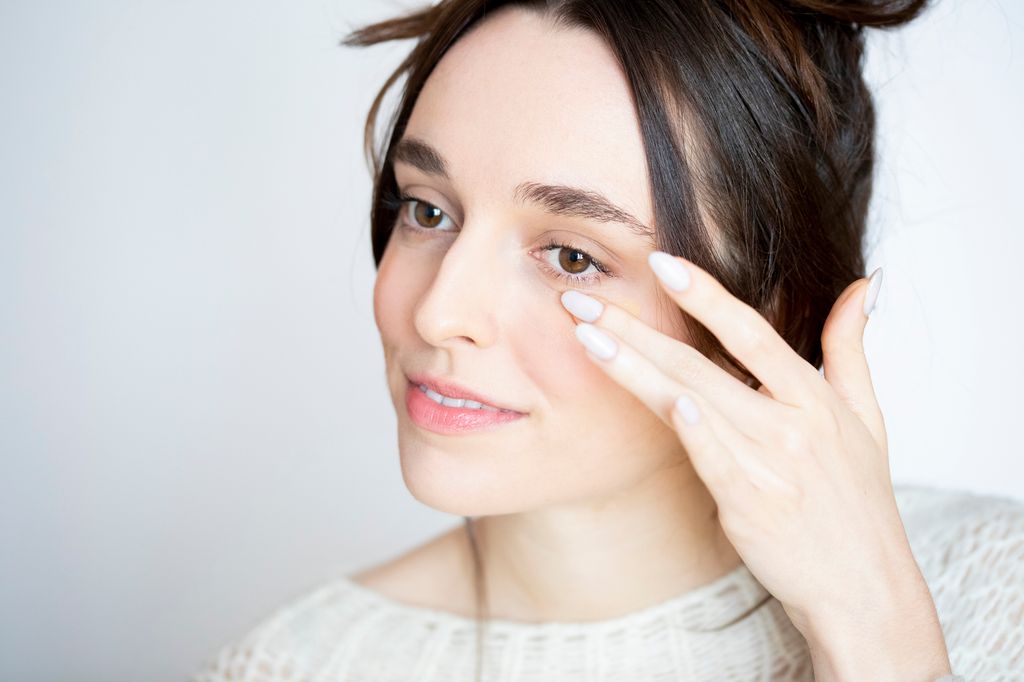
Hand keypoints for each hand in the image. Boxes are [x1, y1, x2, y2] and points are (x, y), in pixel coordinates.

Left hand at [559, 251, 923, 638]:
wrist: (864, 588)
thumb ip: (852, 349)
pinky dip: (695, 430)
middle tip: (583, 302)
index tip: (660, 262)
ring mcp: (771, 463)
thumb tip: (864, 286)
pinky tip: (664, 400)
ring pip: (691, 401)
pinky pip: (715, 459)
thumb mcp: (869, 419)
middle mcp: (792, 423)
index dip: (705, 295)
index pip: (752, 332)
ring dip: (634, 368)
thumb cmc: (857, 501)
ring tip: (587, 338)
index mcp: (815, 398)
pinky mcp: (751, 504)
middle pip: (702, 363)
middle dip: (637, 328)